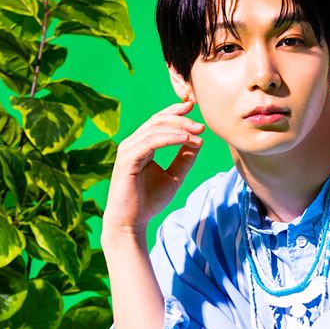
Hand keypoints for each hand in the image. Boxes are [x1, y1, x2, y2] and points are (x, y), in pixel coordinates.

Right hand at [101, 96, 205, 237]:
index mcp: (141, 145)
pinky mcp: (127, 159)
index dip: (175, 111)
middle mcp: (132, 144)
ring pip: (155, 129)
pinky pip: (150, 142)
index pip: (158, 121)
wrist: (131, 222)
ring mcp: (128, 150)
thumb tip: (199, 140)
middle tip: (201, 125)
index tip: (193, 107)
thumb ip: (184, 159)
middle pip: (158, 121)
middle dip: (181, 119)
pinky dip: (170, 138)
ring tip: (198, 134)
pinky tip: (185, 140)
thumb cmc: (149, 202)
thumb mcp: (174, 177)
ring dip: (180, 129)